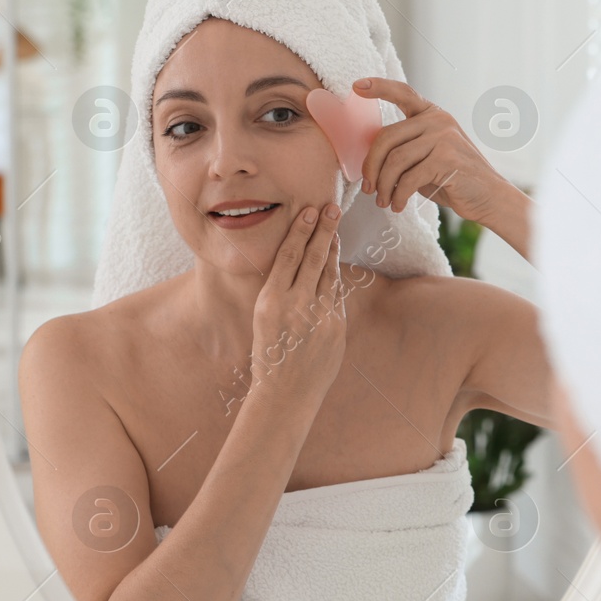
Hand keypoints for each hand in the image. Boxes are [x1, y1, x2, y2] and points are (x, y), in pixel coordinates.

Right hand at [249, 204, 346, 409]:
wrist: (286, 393)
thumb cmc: (270, 355)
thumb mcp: (264, 320)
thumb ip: (281, 294)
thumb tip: (299, 268)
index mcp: (271, 301)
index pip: (289, 257)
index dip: (301, 232)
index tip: (308, 212)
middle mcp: (296, 305)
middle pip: (314, 258)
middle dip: (324, 230)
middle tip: (331, 207)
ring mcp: (320, 316)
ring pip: (329, 274)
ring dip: (333, 250)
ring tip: (334, 230)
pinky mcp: (337, 327)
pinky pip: (336, 296)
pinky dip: (335, 279)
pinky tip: (335, 264)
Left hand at [353, 77, 514, 221]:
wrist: (489, 197)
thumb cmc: (453, 179)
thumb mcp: (427, 157)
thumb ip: (404, 149)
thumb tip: (368, 161)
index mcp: (433, 114)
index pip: (403, 93)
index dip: (379, 87)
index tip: (357, 86)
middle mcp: (438, 120)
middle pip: (387, 137)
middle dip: (371, 166)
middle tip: (369, 188)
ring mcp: (444, 137)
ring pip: (395, 160)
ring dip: (384, 186)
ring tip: (384, 201)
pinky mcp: (447, 159)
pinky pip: (408, 178)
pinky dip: (398, 196)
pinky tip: (398, 205)